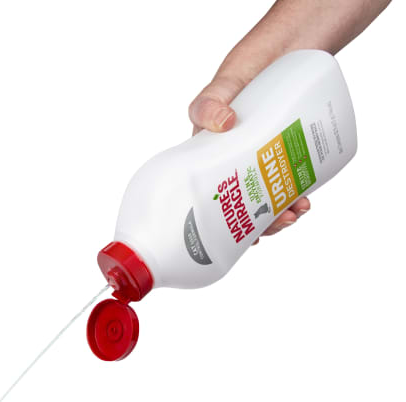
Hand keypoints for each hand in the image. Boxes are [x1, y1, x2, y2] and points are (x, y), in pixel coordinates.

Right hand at [189, 75, 309, 242]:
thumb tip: (222, 124)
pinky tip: (305, 197)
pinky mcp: (284, 154)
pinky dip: (295, 193)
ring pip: (268, 196)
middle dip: (263, 221)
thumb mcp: (222, 85)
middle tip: (281, 221)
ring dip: (282, 211)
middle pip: (244, 203)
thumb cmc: (245, 69)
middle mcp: (235, 163)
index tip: (245, 236)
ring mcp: (262, 160)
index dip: (226, 222)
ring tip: (298, 211)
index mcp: (211, 157)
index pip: (213, 196)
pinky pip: (288, 180)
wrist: (284, 52)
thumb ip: (209, 102)